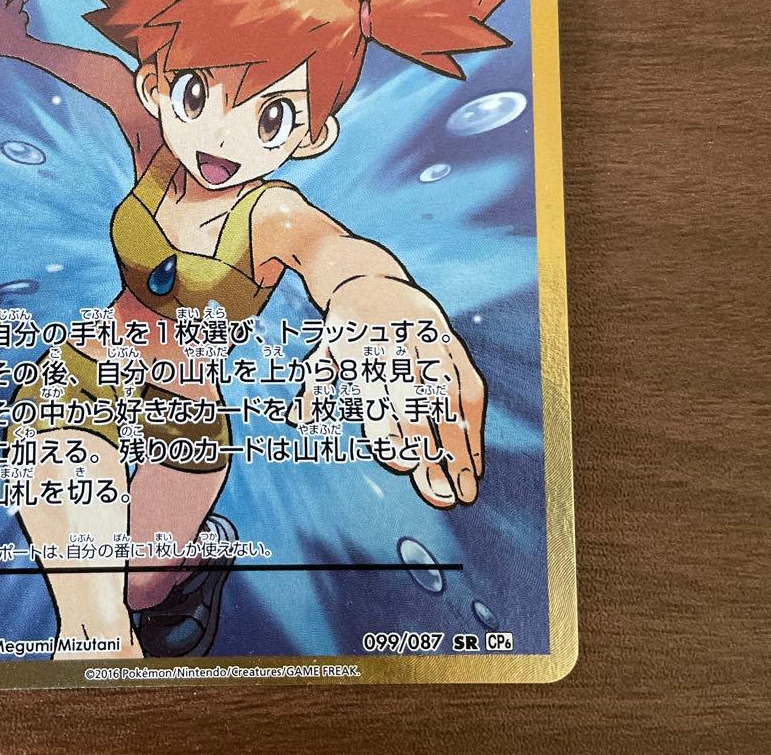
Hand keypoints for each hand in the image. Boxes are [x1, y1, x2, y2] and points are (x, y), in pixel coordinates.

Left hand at [296, 276, 485, 509]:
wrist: (368, 275)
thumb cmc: (343, 328)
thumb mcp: (323, 352)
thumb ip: (314, 387)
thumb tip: (299, 421)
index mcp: (361, 347)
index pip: (377, 394)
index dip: (390, 429)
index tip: (402, 465)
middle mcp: (398, 343)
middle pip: (418, 402)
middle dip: (433, 451)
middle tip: (441, 498)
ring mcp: (429, 340)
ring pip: (451, 397)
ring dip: (462, 446)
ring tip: (465, 490)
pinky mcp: (452, 341)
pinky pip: (470, 384)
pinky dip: (475, 425)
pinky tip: (474, 460)